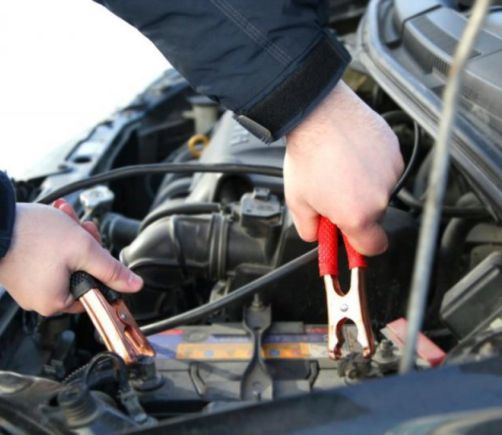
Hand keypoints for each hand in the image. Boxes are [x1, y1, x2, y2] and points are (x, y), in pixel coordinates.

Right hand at [0, 202, 142, 315]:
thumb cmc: (31, 235)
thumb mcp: (83, 249)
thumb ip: (111, 269)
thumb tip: (133, 285)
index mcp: (56, 303)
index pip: (94, 290)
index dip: (100, 266)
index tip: (97, 248)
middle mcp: (40, 300)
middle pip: (81, 273)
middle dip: (85, 245)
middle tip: (81, 228)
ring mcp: (29, 285)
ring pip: (66, 261)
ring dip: (71, 238)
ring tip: (66, 220)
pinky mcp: (20, 271)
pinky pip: (47, 258)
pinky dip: (54, 240)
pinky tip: (54, 225)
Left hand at [284, 81, 403, 254]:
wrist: (319, 114)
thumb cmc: (308, 154)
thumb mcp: (297, 202)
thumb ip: (310, 229)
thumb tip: (317, 236)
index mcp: (357, 215)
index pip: (373, 247)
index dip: (359, 246)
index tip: (351, 238)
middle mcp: (380, 197)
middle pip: (374, 217)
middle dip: (356, 210)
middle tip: (334, 193)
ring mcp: (391, 172)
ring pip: (380, 192)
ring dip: (364, 186)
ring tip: (340, 168)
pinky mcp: (395, 152)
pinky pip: (385, 169)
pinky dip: (372, 166)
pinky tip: (352, 155)